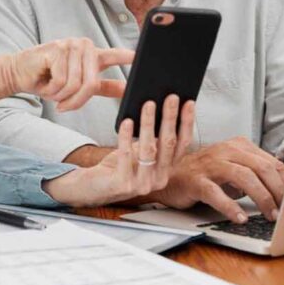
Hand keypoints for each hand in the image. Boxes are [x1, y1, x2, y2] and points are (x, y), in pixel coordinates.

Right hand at [0, 38, 132, 112]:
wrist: (19, 73)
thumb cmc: (48, 79)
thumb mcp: (78, 85)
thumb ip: (102, 85)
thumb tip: (127, 88)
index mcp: (92, 53)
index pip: (115, 55)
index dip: (129, 57)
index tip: (143, 58)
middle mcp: (84, 45)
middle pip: (92, 83)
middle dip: (77, 101)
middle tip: (64, 106)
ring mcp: (70, 45)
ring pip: (76, 84)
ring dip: (62, 96)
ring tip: (53, 92)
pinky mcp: (56, 49)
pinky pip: (61, 81)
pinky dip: (52, 90)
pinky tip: (45, 82)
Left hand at [44, 95, 195, 206]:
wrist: (95, 187)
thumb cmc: (119, 165)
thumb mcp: (140, 151)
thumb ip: (152, 137)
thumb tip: (158, 105)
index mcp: (166, 169)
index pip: (183, 144)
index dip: (187, 123)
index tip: (188, 103)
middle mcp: (159, 178)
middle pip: (168, 144)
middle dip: (170, 118)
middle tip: (171, 97)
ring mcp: (142, 184)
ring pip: (149, 149)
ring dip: (149, 124)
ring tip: (148, 104)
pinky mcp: (123, 184)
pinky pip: (126, 156)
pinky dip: (127, 137)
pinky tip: (127, 122)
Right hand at [149, 137, 283, 223]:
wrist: (169, 175)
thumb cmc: (205, 173)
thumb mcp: (233, 168)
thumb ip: (254, 172)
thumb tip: (283, 188)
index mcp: (239, 146)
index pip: (271, 161)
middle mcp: (226, 151)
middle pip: (261, 167)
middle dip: (278, 190)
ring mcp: (211, 165)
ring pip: (244, 177)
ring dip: (261, 198)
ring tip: (269, 214)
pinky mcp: (196, 180)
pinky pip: (216, 193)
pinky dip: (230, 206)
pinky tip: (240, 218)